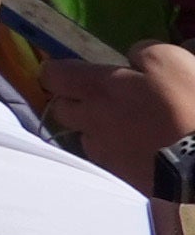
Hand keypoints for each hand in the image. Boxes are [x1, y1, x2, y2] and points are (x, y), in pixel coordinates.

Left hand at [5, 31, 194, 186]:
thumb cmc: (187, 104)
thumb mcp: (170, 60)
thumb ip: (142, 54)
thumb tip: (132, 58)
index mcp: (98, 89)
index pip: (53, 75)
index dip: (57, 71)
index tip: (71, 71)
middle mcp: (91, 123)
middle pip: (62, 110)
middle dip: (73, 102)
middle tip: (102, 99)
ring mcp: (105, 156)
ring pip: (86, 139)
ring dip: (98, 132)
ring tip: (126, 130)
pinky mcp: (125, 180)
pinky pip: (112, 164)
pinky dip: (121, 156)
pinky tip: (143, 152)